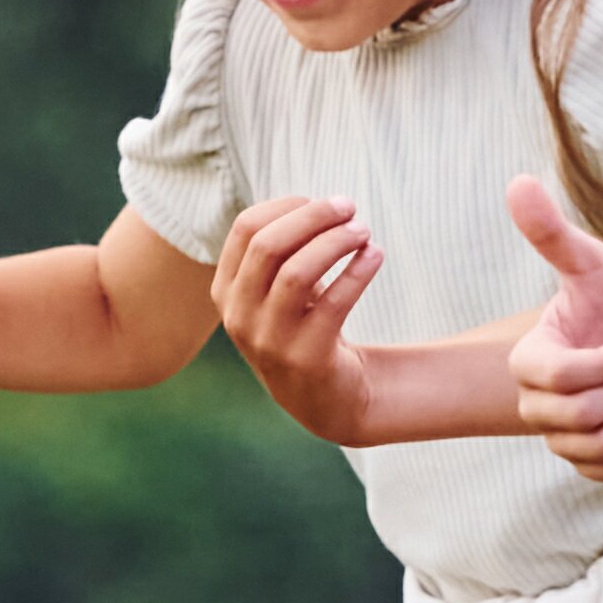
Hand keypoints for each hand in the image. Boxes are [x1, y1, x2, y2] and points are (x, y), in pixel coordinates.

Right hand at [208, 193, 387, 438]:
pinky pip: (334, 303)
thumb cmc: (302, 327)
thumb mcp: (277, 290)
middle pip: (268, 245)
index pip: (246, 228)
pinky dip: (357, 272)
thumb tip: (324, 204)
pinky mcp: (307, 358)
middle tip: (349, 207)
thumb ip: (284, 249)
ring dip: (335, 242)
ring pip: (296, 272)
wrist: (324, 398)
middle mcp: (239, 316)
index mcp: (227, 291)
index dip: (287, 206)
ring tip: (364, 231)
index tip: (324, 204)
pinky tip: (375, 255)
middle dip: (313, 217)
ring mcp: (269, 341)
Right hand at [505, 172, 602, 471]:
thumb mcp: (593, 264)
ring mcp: (562, 435)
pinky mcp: (591, 460)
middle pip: (571, 420)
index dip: (596, 368)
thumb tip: (517, 183)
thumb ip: (551, 232)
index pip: (550, 379)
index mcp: (528, 359)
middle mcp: (536, 402)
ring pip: (594, 447)